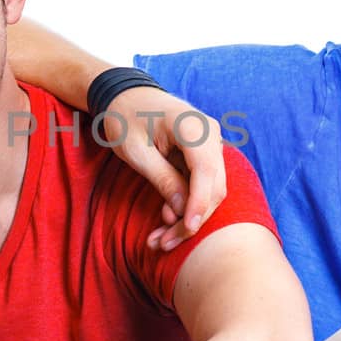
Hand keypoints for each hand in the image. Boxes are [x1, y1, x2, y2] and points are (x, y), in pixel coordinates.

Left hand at [95, 86, 225, 251]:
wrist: (126, 96)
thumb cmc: (126, 118)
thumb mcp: (136, 151)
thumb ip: (162, 178)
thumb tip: (181, 212)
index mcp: (193, 126)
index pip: (206, 171)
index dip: (199, 204)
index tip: (186, 229)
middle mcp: (210, 135)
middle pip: (214, 186)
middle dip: (191, 219)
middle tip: (162, 244)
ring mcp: (211, 145)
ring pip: (210, 191)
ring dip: (188, 218)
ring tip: (160, 239)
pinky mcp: (205, 156)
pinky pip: (202, 186)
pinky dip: (187, 206)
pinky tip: (166, 222)